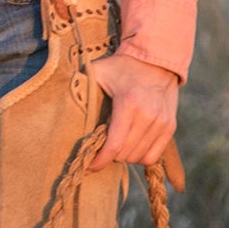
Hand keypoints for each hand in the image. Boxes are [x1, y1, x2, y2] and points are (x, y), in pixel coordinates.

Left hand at [87, 52, 179, 169]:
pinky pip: (153, 156)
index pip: (114, 145)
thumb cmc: (121, 67)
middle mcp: (148, 116)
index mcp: (128, 104)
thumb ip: (80, 84)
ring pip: (138, 158)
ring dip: (123, 156)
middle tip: (99, 148)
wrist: (156, 60)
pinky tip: (130, 146)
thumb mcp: (98, 71)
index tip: (88, 167)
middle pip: (125, 154)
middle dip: (109, 156)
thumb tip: (58, 98)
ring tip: (115, 144)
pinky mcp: (169, 127)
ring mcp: (162, 123)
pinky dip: (139, 157)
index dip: (100, 161)